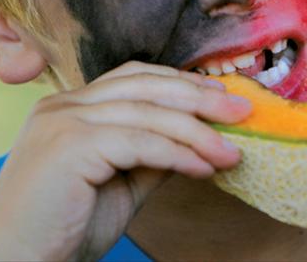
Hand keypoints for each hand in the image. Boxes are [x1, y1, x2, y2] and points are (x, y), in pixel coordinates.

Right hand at [0, 61, 250, 260]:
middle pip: (146, 85)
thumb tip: (200, 140)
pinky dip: (178, 154)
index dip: (181, 82)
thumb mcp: (122, 183)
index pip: (135, 77)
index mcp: (71, 107)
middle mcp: (64, 104)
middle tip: (243, 110)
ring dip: (198, 132)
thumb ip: (154, 156)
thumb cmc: (64, 228)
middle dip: (200, 96)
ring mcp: (63, 120)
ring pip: (147, 112)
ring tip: (233, 151)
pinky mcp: (68, 145)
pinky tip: (205, 169)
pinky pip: (139, 142)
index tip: (221, 95)